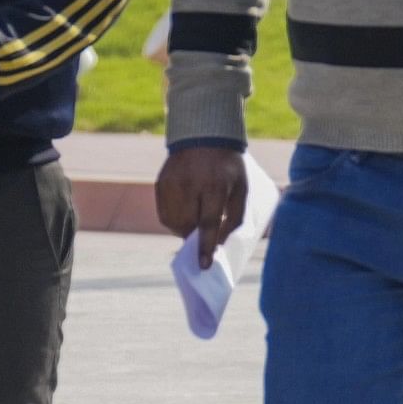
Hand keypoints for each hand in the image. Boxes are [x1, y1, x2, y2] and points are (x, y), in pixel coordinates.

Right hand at [157, 147, 250, 266]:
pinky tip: (186, 212)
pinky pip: (164, 213)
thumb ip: (235, 218)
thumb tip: (222, 245)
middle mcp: (191, 186)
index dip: (206, 246)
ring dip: (185, 229)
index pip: (209, 223)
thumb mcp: (241, 189)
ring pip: (173, 223)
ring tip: (196, 220)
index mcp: (215, 186)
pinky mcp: (160, 184)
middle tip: (202, 240)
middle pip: (189, 225)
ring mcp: (172, 185)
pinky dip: (174, 220)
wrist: (205, 137)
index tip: (204, 266)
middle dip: (196, 237)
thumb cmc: (229, 168)